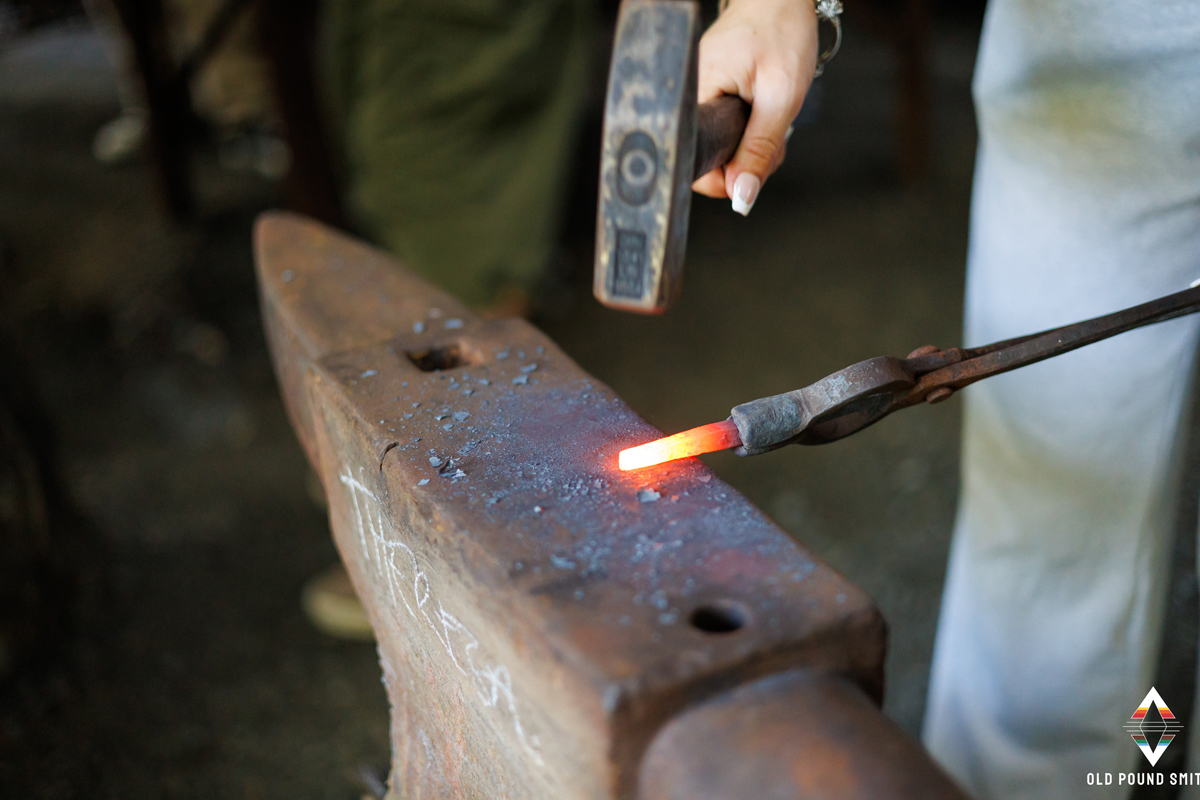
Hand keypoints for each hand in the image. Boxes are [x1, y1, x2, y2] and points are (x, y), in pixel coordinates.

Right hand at [692, 0, 818, 214]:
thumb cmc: (781, 32)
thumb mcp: (780, 97)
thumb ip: (760, 150)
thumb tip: (741, 197)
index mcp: (695, 96)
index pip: (697, 162)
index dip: (726, 177)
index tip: (755, 169)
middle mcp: (690, 96)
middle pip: (711, 157)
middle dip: (747, 159)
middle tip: (775, 137)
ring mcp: (700, 94)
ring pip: (723, 144)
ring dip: (754, 143)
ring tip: (774, 116)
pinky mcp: (711, 91)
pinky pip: (726, 127)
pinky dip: (750, 127)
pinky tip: (764, 109)